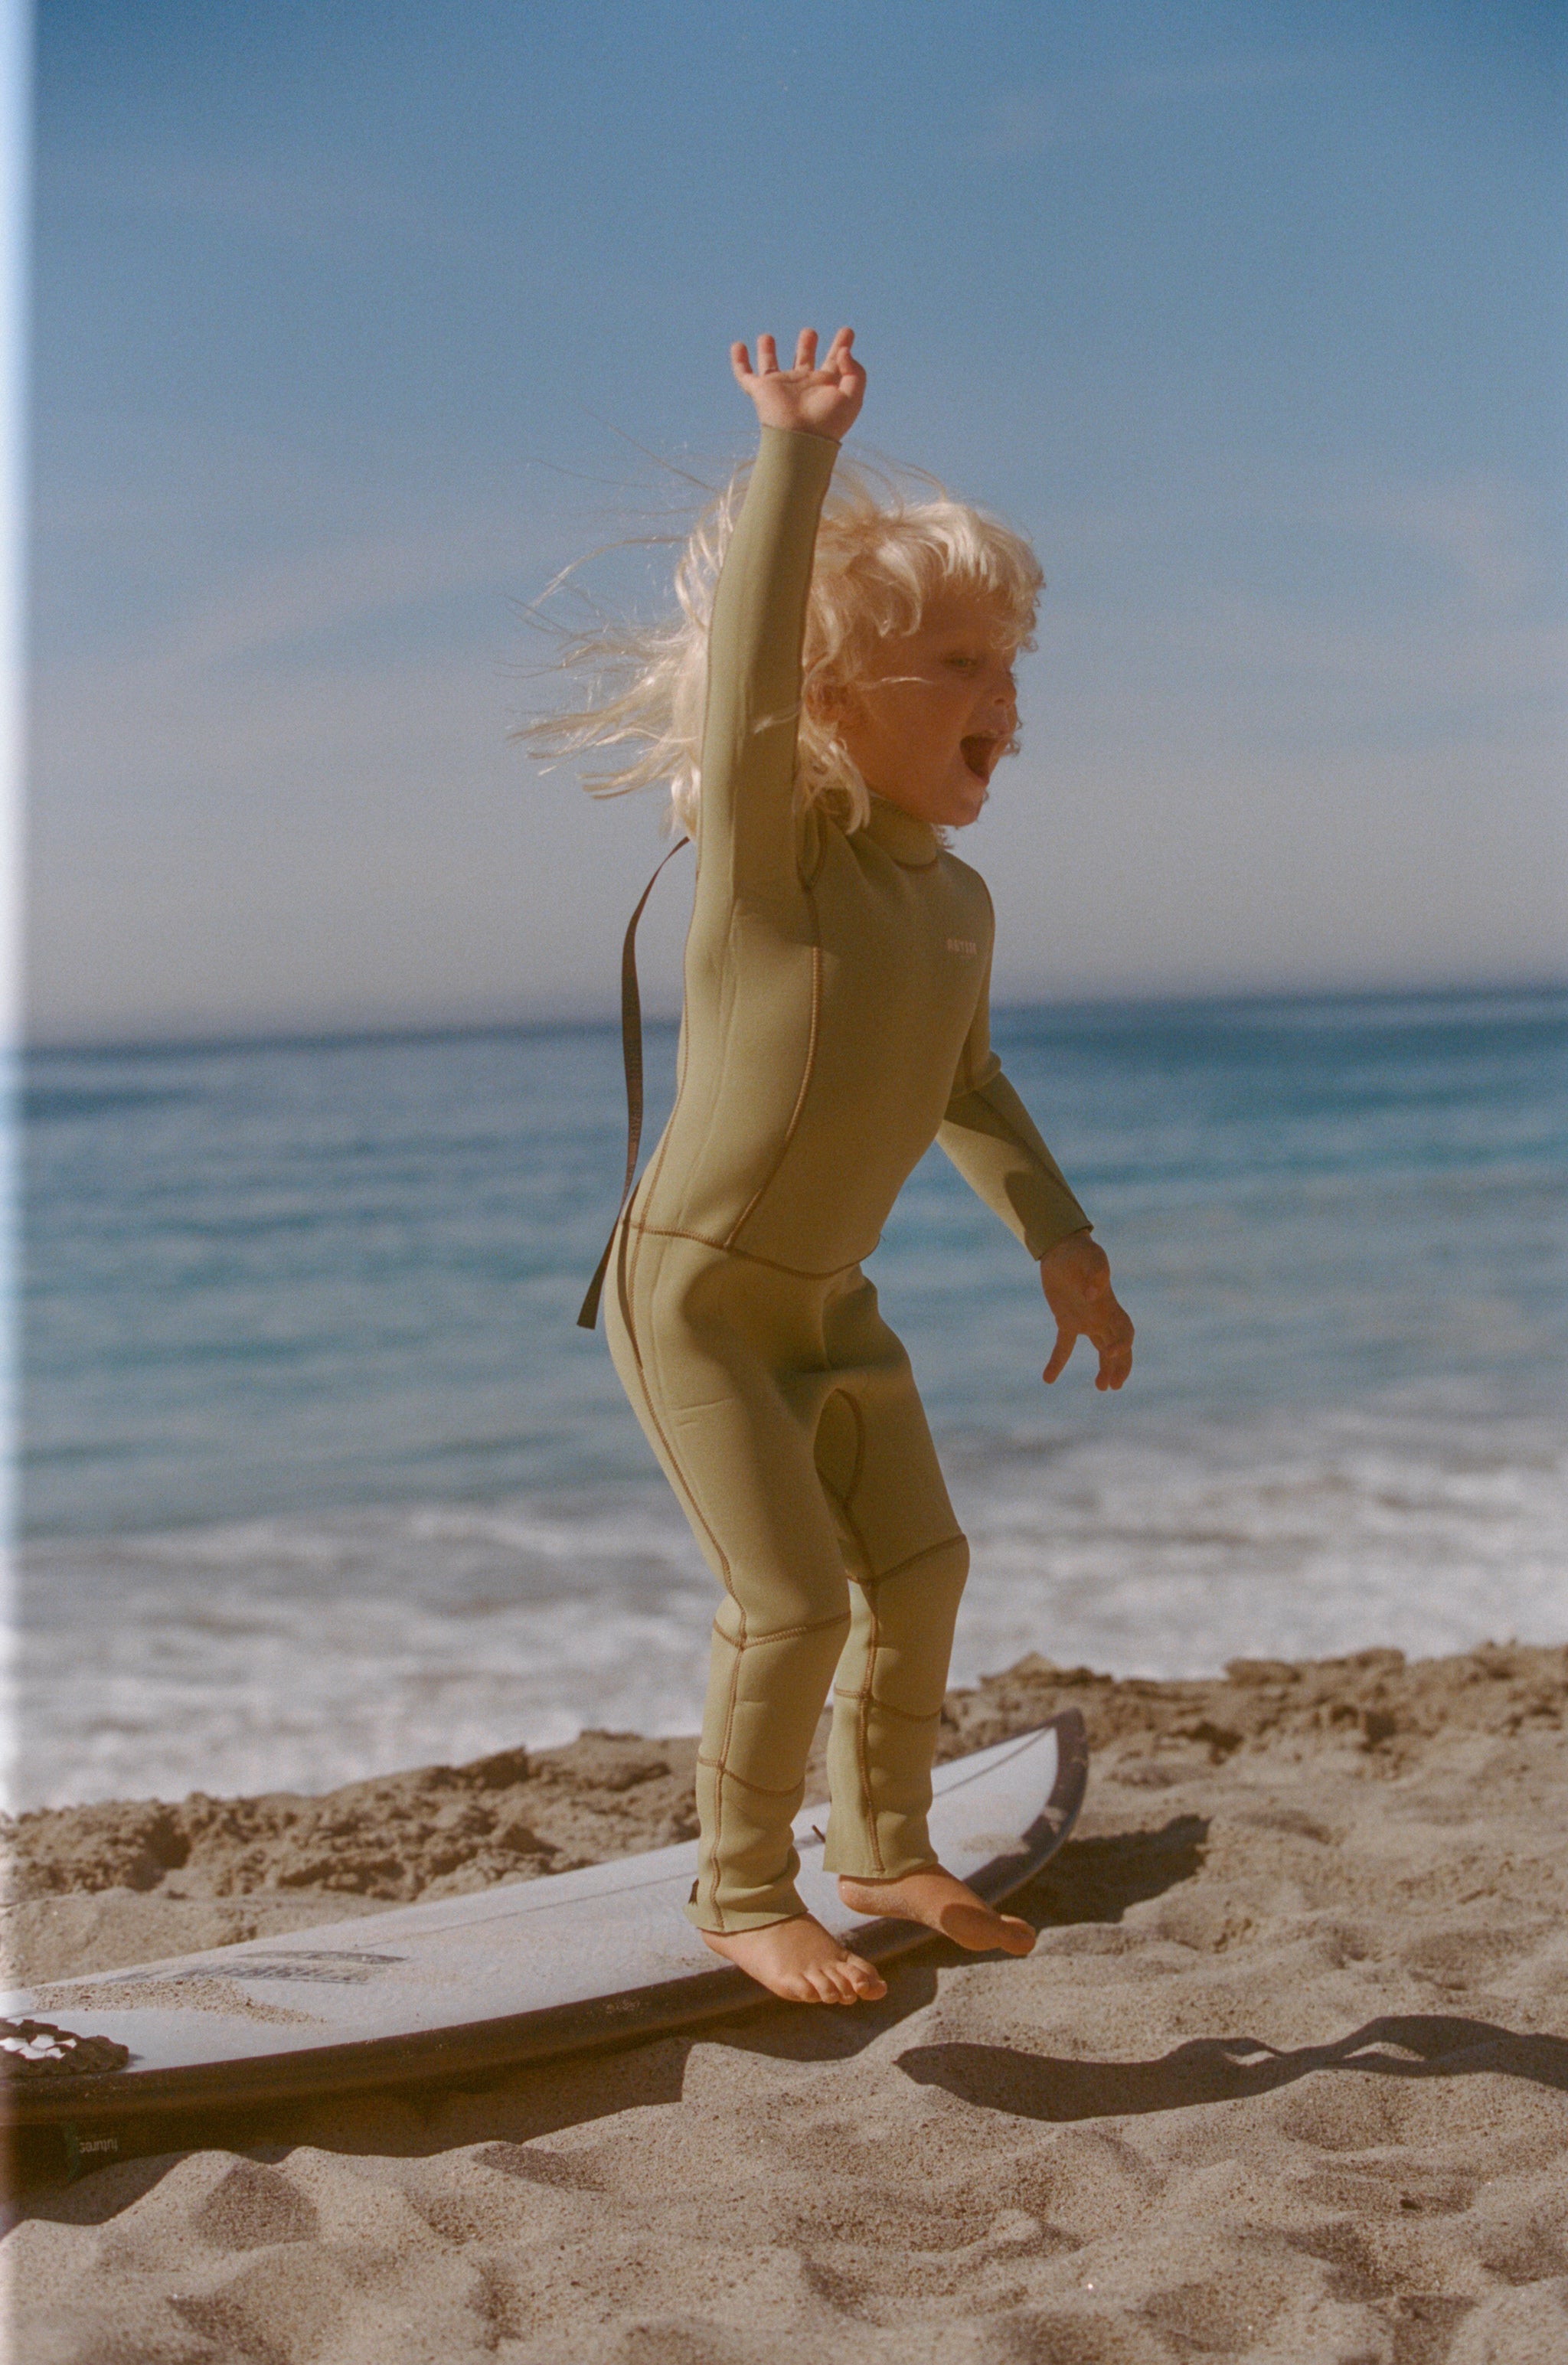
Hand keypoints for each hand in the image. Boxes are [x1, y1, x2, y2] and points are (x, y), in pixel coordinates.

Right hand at [731, 326, 865, 442]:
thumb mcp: (852, 398)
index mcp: (824, 387)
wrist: (800, 441)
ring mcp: (780, 387)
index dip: (841, 346)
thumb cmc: (827, 424)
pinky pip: (744, 374)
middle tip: (809, 333)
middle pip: (803, 360)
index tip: (847, 331)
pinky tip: (737, 346)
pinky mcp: (760, 391)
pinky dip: (739, 361)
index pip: (834, 362)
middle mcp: (802, 385)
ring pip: (770, 365)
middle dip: (806, 345)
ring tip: (766, 337)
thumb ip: (855, 371)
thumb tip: (844, 351)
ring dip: (767, 351)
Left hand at [1039, 1232, 1133, 1392]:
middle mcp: (1102, 1316)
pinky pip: (1064, 1346)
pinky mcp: (1065, 1320)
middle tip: (1113, 1386)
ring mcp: (1085, 1320)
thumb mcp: (1092, 1257)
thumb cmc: (1081, 1251)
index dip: (1122, 1345)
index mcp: (1111, 1306)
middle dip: (1120, 1366)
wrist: (1062, 1247)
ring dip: (1103, 1368)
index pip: (1124, 1333)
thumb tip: (1092, 1295)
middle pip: (1118, 1347)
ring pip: (1100, 1349)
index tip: (1109, 1354)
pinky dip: (1057, 1361)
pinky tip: (1048, 1378)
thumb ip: (1097, 1273)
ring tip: (1101, 1387)